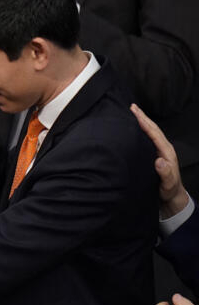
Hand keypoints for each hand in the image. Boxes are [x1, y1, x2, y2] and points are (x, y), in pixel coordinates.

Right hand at [131, 104, 189, 218]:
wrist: (172, 198)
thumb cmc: (169, 191)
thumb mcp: (168, 185)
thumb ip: (165, 173)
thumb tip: (159, 161)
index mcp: (166, 153)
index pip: (154, 133)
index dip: (144, 122)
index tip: (135, 113)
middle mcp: (163, 149)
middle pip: (153, 129)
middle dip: (142, 117)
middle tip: (132, 107)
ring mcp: (159, 151)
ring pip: (150, 132)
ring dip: (142, 121)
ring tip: (132, 113)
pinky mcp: (154, 154)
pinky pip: (148, 138)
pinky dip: (141, 130)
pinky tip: (134, 128)